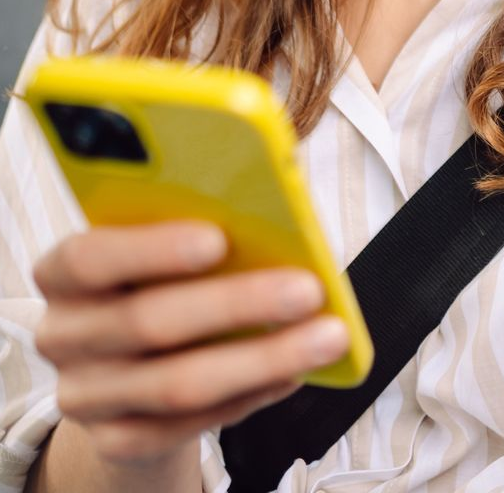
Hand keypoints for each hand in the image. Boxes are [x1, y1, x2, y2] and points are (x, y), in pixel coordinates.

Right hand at [31, 221, 348, 466]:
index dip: (152, 249)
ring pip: (178, 383)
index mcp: (66, 270)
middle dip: (238, 303)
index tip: (218, 238)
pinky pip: (188, 426)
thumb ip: (212, 205)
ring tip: (327, 337)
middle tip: (309, 289)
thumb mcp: (170, 233)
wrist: (135, 356)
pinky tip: (295, 372)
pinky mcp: (117, 439)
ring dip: (263, 358)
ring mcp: (86, 394)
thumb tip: (287, 175)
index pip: (89, 258)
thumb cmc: (167, 274)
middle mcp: (64, 334)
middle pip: (148, 322)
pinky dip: (250, 396)